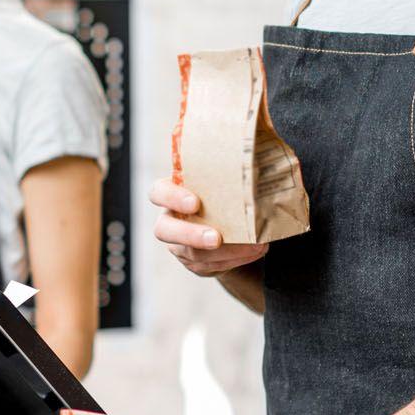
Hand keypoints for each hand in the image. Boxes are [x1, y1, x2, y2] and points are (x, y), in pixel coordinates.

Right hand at [150, 178, 267, 276]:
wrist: (227, 219)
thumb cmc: (222, 191)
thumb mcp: (221, 178)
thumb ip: (228, 168)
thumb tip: (256, 147)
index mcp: (172, 193)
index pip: (158, 192)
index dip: (172, 198)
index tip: (195, 202)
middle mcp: (170, 219)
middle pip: (164, 230)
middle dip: (190, 235)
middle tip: (216, 238)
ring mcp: (179, 244)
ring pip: (192, 254)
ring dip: (224, 253)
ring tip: (253, 245)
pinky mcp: (194, 262)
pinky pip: (210, 266)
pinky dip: (235, 260)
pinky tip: (255, 251)